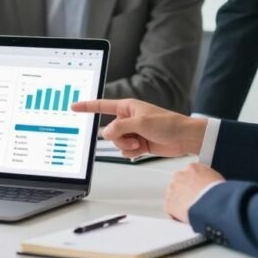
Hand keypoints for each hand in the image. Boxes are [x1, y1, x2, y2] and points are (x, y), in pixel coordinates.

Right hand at [71, 98, 207, 157]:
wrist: (184, 138)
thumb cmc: (168, 124)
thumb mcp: (141, 123)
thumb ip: (120, 127)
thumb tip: (105, 133)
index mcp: (127, 107)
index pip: (102, 106)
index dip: (87, 106)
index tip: (73, 106)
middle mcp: (128, 119)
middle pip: (109, 131)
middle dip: (119, 137)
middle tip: (133, 137)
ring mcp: (132, 132)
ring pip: (116, 142)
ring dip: (127, 146)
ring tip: (141, 143)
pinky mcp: (138, 144)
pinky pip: (125, 150)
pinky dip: (132, 152)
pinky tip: (142, 149)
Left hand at [164, 163, 224, 223]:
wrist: (214, 204)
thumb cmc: (219, 193)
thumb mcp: (217, 179)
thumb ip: (208, 179)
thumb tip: (210, 184)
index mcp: (193, 168)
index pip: (189, 174)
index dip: (193, 185)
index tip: (197, 191)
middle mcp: (180, 176)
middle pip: (178, 184)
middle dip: (184, 192)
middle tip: (194, 202)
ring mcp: (172, 189)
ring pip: (172, 196)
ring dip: (179, 202)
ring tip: (191, 211)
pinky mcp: (168, 203)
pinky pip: (169, 209)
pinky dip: (175, 214)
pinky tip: (185, 218)